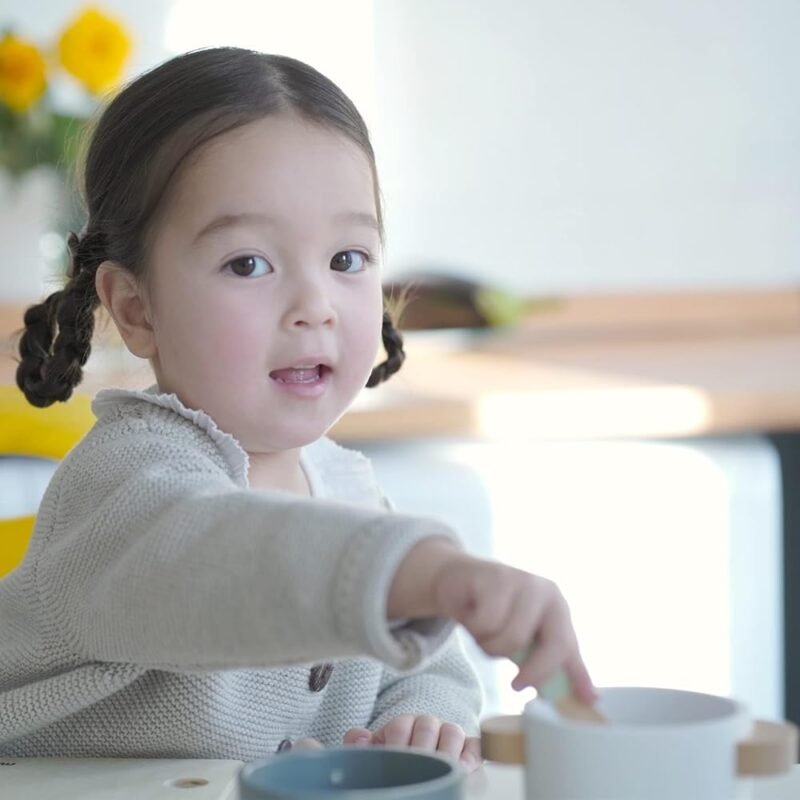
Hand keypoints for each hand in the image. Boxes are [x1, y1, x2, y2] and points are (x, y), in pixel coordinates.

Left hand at [343, 715, 481, 772]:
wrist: (417, 769)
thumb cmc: (394, 766)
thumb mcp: (376, 756)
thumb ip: (361, 747)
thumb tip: (359, 737)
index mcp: (402, 724)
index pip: (399, 727)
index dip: (396, 746)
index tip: (394, 764)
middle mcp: (427, 725)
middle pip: (427, 726)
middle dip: (421, 749)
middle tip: (417, 769)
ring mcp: (450, 735)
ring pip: (453, 732)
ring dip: (447, 752)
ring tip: (441, 772)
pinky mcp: (470, 749)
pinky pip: (476, 745)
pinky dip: (473, 755)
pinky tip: (464, 770)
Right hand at [436, 554, 595, 702]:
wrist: (458, 580)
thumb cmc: (495, 612)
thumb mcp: (528, 638)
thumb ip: (557, 664)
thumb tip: (592, 698)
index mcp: (558, 607)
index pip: (568, 647)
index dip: (558, 676)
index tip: (537, 694)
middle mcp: (546, 592)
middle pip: (553, 645)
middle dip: (534, 671)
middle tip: (515, 685)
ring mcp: (522, 581)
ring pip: (513, 638)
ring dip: (492, 646)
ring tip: (485, 634)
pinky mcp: (495, 577)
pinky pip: (487, 622)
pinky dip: (475, 629)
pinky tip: (472, 616)